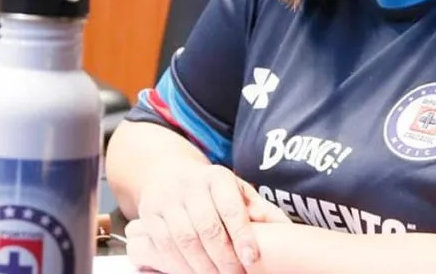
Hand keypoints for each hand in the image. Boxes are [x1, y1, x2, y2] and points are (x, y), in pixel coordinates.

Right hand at [125, 165, 289, 273]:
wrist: (165, 172)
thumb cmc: (211, 189)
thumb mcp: (236, 190)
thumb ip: (260, 209)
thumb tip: (286, 229)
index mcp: (217, 177)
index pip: (231, 208)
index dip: (242, 235)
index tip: (252, 259)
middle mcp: (190, 186)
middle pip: (207, 227)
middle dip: (224, 257)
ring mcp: (167, 200)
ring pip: (184, 239)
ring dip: (202, 266)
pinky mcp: (149, 216)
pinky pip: (164, 246)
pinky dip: (179, 265)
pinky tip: (194, 273)